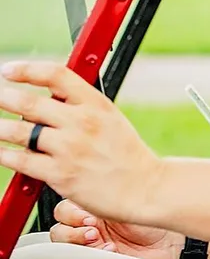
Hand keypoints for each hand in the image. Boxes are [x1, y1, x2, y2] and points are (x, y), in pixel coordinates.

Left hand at [0, 61, 163, 223]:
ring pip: (19, 131)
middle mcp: (82, 122)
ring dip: (0, 128)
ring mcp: (70, 148)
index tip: (9, 71)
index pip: (56, 75)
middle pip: (30, 103)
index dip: (27, 70)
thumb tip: (46, 100)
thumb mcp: (111, 119)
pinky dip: (4, 154)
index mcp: (97, 104)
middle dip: (4, 98)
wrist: (145, 188)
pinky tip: (1, 151)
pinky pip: (21, 160)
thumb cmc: (127, 155)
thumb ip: (82, 106)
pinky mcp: (60, 174)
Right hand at [50, 199, 182, 258]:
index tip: (87, 213)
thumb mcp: (132, 198)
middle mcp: (90, 224)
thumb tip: (90, 184)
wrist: (172, 239)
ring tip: (98, 238)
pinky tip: (109, 250)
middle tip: (93, 227)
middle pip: (60, 226)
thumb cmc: (156, 215)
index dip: (71, 212)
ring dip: (78, 241)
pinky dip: (91, 255)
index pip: (66, 207)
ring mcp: (92, 243)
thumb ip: (108, 193)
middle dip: (72, 227)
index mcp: (94, 205)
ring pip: (65, 244)